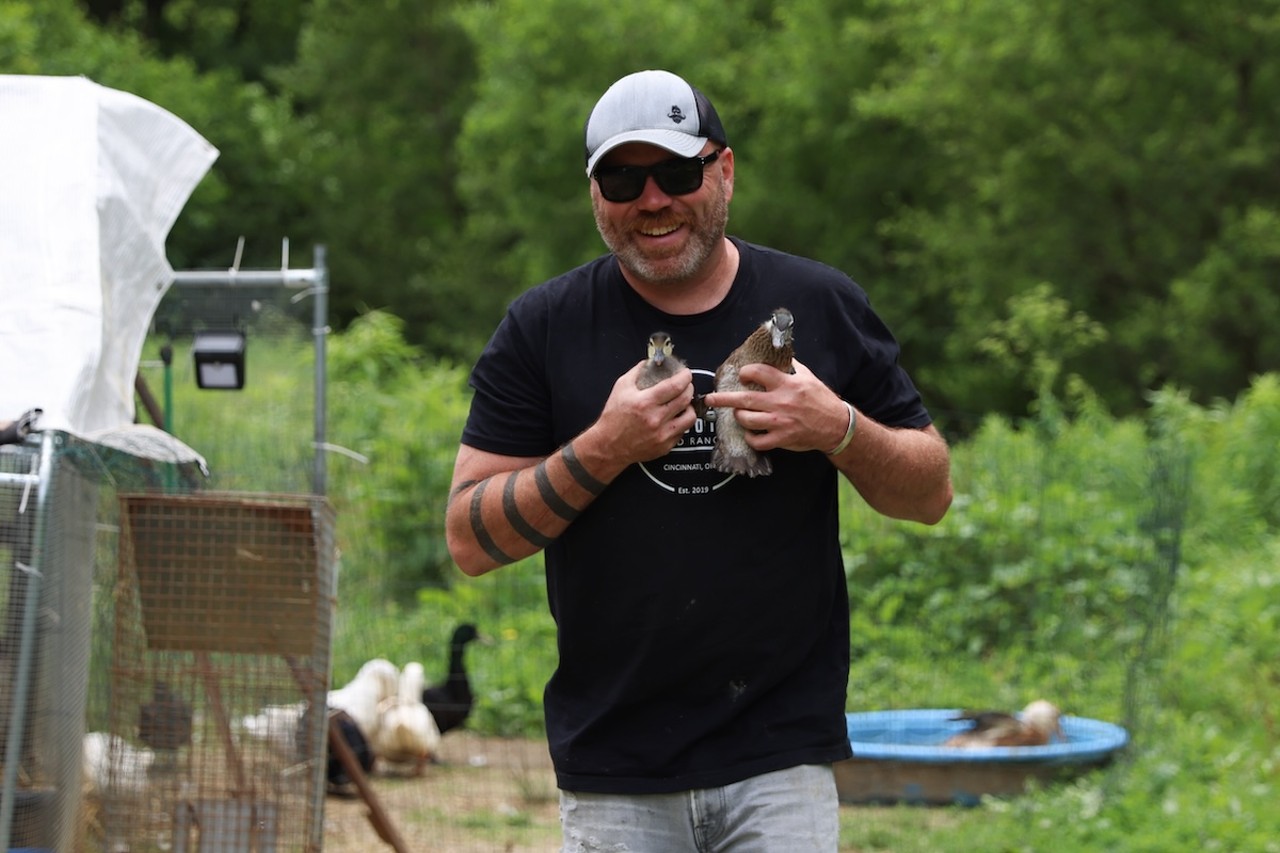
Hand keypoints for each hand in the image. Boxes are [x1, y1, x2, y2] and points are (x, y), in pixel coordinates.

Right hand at [589, 360, 697, 464]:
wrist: (608, 446)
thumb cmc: (613, 418)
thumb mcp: (621, 388)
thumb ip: (637, 371)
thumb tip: (652, 362)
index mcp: (645, 402)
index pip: (675, 386)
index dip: (685, 376)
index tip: (686, 373)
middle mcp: (655, 419)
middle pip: (685, 399)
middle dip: (689, 387)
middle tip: (685, 385)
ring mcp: (662, 434)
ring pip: (690, 417)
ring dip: (689, 406)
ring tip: (682, 403)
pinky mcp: (665, 446)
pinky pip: (682, 431)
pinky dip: (681, 422)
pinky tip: (674, 417)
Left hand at [701, 358, 848, 452]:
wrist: (836, 425)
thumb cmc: (821, 399)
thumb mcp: (808, 377)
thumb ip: (790, 367)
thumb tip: (777, 355)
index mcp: (787, 384)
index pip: (758, 373)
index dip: (746, 373)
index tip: (742, 375)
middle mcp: (781, 402)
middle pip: (744, 399)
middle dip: (723, 399)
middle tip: (710, 399)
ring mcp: (780, 422)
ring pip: (747, 420)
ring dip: (738, 417)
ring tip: (737, 415)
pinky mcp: (782, 439)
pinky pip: (758, 441)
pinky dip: (751, 438)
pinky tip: (751, 433)